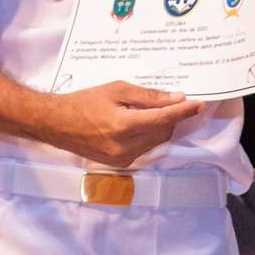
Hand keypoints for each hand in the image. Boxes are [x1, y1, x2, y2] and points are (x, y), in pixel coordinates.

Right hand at [44, 81, 203, 167]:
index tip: (199, 104)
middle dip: (171, 117)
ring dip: (160, 127)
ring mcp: (122, 159)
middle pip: (163, 133)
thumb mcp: (116, 90)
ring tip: (148, 111)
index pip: (163, 120)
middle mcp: (124, 147)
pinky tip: (137, 124)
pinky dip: (148, 136)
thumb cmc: (84, 101)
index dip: (183, 111)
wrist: (56, 123)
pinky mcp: (119, 164)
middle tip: (171, 102)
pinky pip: (144, 149)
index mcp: (123, 126)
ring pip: (155, 142)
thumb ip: (148, 96)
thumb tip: (175, 98)